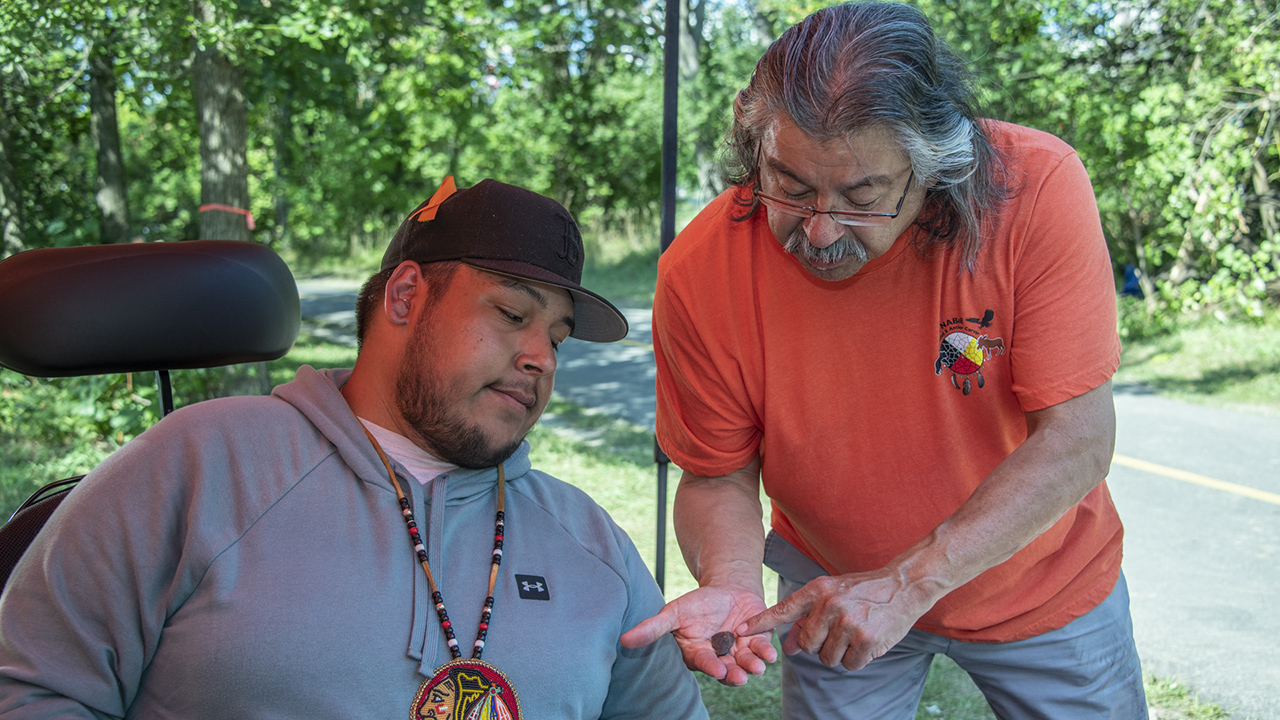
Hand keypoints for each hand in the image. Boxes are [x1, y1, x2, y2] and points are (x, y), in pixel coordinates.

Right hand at [620, 585, 777, 685]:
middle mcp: (719, 658)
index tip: (717, 670)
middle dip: (734, 674)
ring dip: (752, 667)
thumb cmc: (697, 603)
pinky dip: (766, 653)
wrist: (727, 589)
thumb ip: (652, 628)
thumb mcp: (673, 612)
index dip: (710, 666)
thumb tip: (623, 641)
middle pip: (726, 670)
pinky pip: (762, 651)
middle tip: (739, 677)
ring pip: (745, 664)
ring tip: (756, 668)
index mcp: (698, 654)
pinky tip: (770, 655)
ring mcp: (739, 653)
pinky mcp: (757, 643)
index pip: (703, 663)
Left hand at [739, 569, 930, 670]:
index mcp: (818, 590)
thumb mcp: (833, 594)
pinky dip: (857, 659)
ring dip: (840, 653)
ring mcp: (848, 622)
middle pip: (808, 645)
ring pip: (827, 658)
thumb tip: (790, 648)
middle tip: (839, 631)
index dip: (761, 622)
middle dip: (820, 645)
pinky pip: (849, 665)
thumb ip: (809, 617)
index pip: (783, 609)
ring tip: (855, 633)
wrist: (903, 586)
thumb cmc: (864, 592)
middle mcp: (830, 605)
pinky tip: (867, 642)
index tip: (740, 631)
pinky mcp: (867, 639)